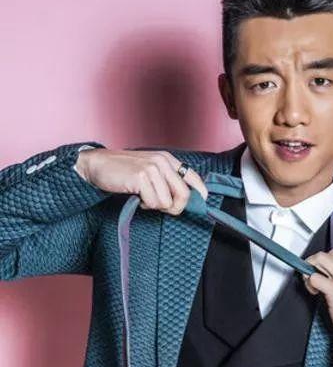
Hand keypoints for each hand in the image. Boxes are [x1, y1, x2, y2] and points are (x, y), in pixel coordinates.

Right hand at [75, 148, 207, 214]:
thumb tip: (185, 200)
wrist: (98, 165)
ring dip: (156, 206)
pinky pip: (154, 202)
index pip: (193, 176)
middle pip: (184, 194)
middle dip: (175, 207)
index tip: (202, 202)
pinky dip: (145, 205)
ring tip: (144, 197)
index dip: (200, 192)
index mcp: (168, 159)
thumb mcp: (150, 170)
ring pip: (168, 202)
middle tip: (161, 207)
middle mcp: (163, 162)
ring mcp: (152, 168)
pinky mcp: (141, 177)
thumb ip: (167, 180)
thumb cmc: (124, 171)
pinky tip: (137, 197)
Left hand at [302, 244, 332, 344]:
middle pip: (324, 255)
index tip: (322, 269)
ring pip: (317, 262)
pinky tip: (315, 292)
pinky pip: (314, 278)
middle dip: (314, 264)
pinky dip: (310, 284)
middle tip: (313, 275)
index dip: (325, 261)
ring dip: (309, 272)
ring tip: (313, 284)